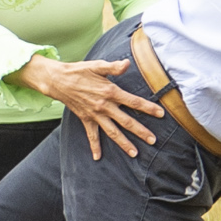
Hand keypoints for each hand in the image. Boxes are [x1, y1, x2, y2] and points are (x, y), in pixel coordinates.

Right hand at [22, 53, 162, 154]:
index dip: (148, 108)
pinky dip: (94, 146)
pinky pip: (91, 135)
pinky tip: (97, 157)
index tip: (162, 114)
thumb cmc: (79, 71)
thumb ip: (113, 67)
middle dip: (141, 131)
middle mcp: (104, 106)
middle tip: (154, 140)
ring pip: (112, 132)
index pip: (134, 102)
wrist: (58, 81)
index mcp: (110, 92)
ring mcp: (95, 115)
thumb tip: (127, 63)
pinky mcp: (86, 119)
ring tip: (135, 153)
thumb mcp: (97, 66)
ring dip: (123, 143)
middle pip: (126, 121)